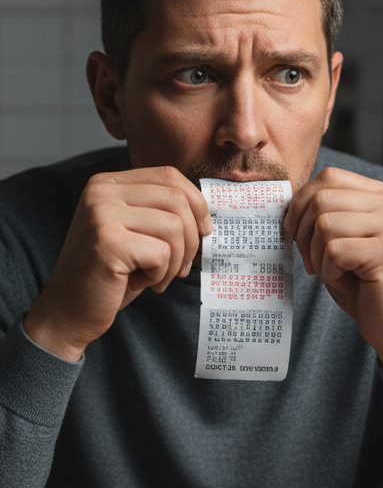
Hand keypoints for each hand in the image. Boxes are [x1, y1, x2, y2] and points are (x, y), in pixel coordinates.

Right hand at [23, 167, 211, 361]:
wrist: (70, 311)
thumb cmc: (112, 274)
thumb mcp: (136, 232)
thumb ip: (160, 211)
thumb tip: (208, 209)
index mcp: (107, 183)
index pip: (168, 176)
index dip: (197, 203)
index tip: (204, 231)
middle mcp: (100, 192)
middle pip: (177, 199)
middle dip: (191, 238)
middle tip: (180, 267)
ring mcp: (101, 214)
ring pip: (174, 227)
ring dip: (175, 261)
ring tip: (156, 277)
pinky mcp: (107, 241)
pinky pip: (162, 252)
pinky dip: (160, 274)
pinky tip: (139, 282)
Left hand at [284, 167, 382, 367]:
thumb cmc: (365, 285)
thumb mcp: (344, 240)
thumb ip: (326, 213)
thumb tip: (286, 201)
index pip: (329, 177)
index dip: (301, 204)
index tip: (297, 234)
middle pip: (322, 198)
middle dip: (304, 233)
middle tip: (314, 262)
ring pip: (324, 224)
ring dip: (318, 256)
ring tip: (336, 273)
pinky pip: (334, 250)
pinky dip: (330, 273)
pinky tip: (347, 283)